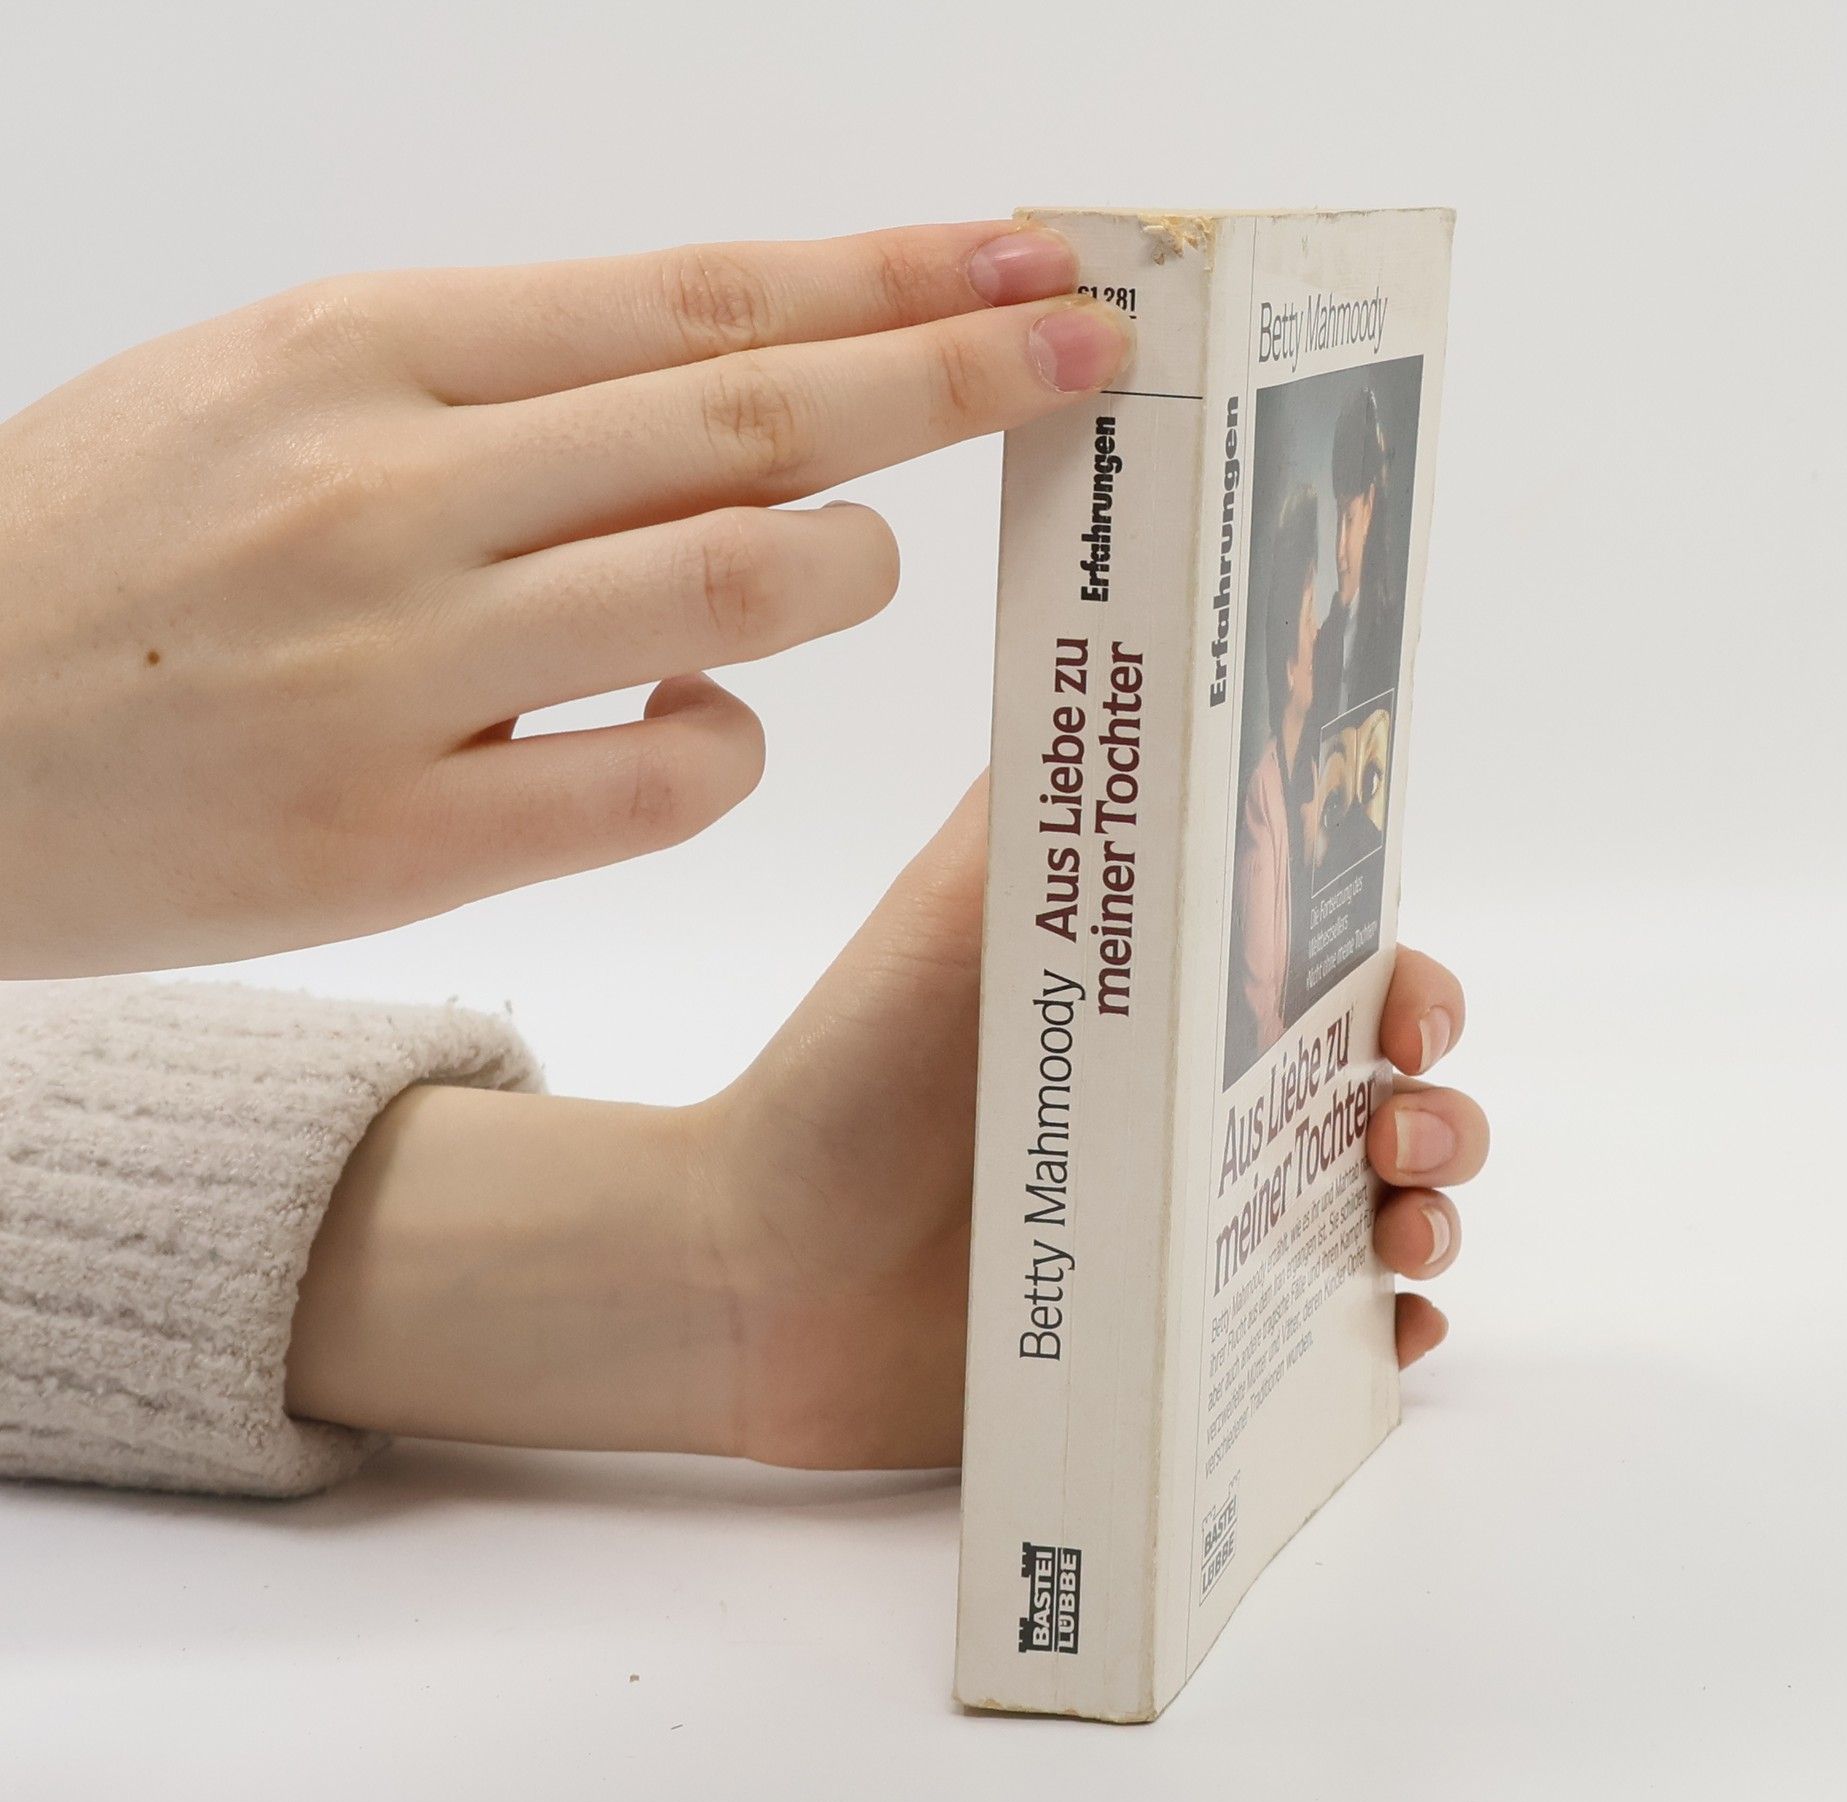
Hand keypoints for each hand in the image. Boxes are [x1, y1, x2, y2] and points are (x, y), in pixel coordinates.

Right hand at [0, 221, 1126, 976]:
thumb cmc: (104, 557)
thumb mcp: (270, 391)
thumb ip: (492, 383)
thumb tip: (725, 392)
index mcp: (362, 351)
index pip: (693, 296)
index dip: (886, 276)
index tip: (1022, 261)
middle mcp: (395, 492)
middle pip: (752, 415)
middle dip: (950, 378)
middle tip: (1088, 353)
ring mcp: (400, 670)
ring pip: (731, 587)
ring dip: (847, 571)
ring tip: (860, 565)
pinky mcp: (399, 842)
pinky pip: (661, 781)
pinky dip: (727, 747)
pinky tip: (699, 726)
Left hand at [286, 787, 1487, 1467]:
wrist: (757, 1267)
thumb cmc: (851, 1075)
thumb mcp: (951, 909)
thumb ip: (1044, 792)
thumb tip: (1133, 630)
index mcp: (1166, 1001)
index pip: (1335, 975)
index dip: (1405, 986)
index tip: (1405, 1009)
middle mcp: (1197, 1108)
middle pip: (1381, 1095)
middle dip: (1440, 1106)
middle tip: (1402, 1128)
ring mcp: (1192, 1230)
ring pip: (1374, 1213)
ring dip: (1432, 1212)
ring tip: (1405, 1232)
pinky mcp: (1170, 1341)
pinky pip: (1313, 1347)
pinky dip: (1383, 1341)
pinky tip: (1391, 1336)